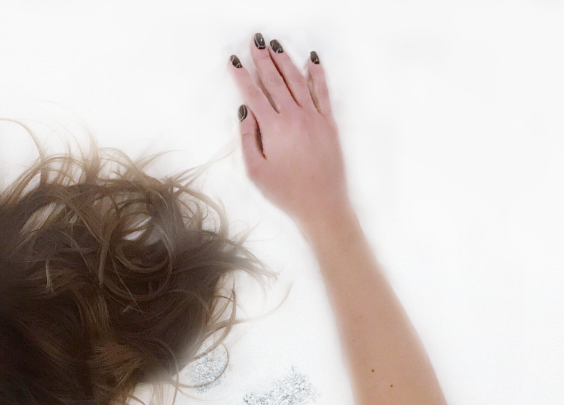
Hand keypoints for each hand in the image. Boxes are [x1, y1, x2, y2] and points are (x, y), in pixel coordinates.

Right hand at [229, 34, 350, 230]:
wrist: (322, 203)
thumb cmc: (286, 192)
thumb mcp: (255, 171)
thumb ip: (247, 139)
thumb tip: (245, 113)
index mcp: (273, 128)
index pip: (253, 95)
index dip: (242, 76)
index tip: (235, 61)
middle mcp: (294, 116)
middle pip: (275, 81)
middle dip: (263, 59)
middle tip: (255, 42)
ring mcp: (314, 116)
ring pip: (297, 80)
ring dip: (285, 61)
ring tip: (275, 45)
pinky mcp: (328, 122)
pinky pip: (322, 91)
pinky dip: (317, 73)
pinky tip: (312, 60)